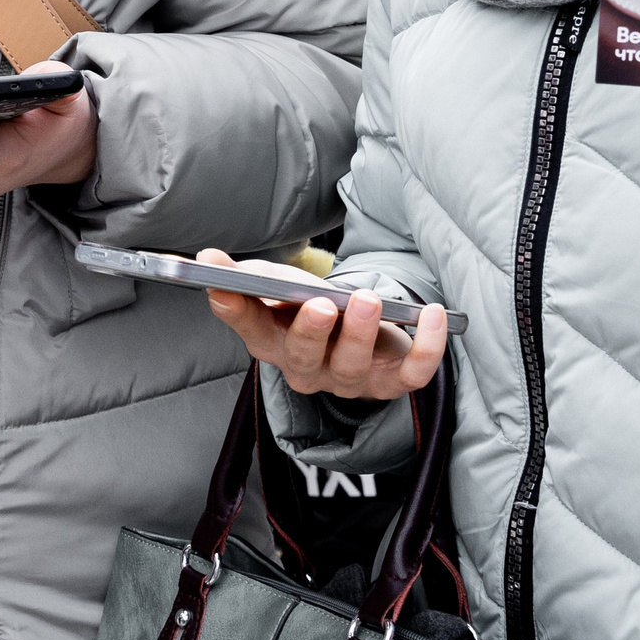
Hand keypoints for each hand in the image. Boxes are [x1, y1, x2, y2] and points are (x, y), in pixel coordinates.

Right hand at [198, 251, 448, 400]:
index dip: (237, 313)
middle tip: (322, 305)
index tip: (223, 289)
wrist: (358, 332)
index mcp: (274, 345)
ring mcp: (351, 379)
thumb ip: (242, 277)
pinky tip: (432, 314)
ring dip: (363, 333)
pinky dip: (427, 347)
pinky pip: (412, 374)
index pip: (250, 332)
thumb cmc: (308, 308)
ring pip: (354, 366)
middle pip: (305, 359)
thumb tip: (206, 258)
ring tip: (368, 300)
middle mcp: (310, 370)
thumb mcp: (274, 288)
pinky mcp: (392, 380)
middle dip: (313, 333)